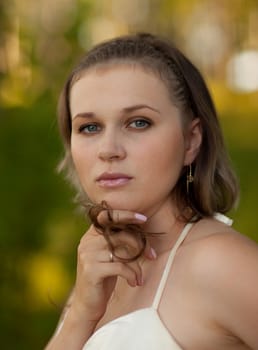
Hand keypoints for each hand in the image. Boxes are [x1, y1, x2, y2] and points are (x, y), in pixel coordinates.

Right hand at [71, 208, 156, 323]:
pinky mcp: (91, 270)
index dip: (126, 215)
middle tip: (152, 255)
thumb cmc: (103, 278)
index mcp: (91, 235)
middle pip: (120, 234)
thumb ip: (119, 242)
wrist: (87, 305)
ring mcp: (88, 255)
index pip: (108, 216)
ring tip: (140, 276)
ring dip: (137, 265)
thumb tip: (142, 230)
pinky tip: (135, 283)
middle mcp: (87, 242)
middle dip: (140, 244)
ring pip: (122, 252)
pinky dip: (132, 275)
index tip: (143, 219)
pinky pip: (120, 267)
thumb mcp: (110, 256)